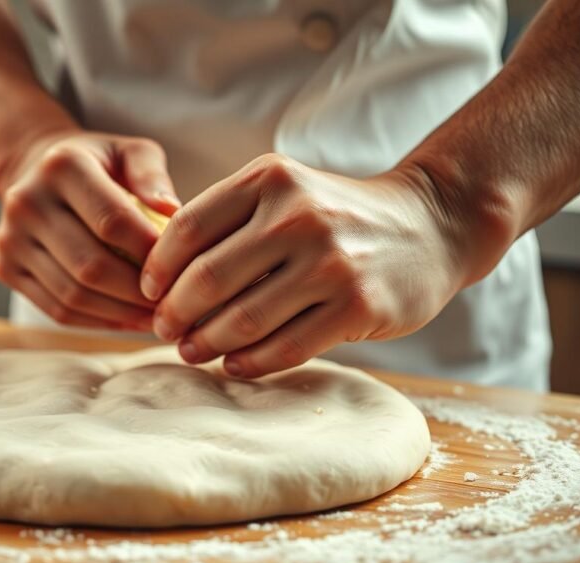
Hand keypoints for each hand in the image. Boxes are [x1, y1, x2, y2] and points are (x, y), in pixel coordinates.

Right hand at [0, 130, 180, 329]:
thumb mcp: (129, 152)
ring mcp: (10, 239)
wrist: (34, 169)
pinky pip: (57, 310)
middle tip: (174, 304)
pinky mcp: (5, 268)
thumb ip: (152, 175)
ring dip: (121, 314)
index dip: (151, 253)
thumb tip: (173, 211)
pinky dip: (98, 322)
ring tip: (157, 318)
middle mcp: (27, 201)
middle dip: (138, 293)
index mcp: (61, 165)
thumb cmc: (97, 164)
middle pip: (91, 265)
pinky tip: (128, 322)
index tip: (183, 270)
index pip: (113, 221)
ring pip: (73, 295)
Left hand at [140, 153, 472, 376]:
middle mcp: (299, 216)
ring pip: (243, 320)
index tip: (149, 291)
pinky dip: (250, 363)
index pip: (188, 228)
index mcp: (270, 180)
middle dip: (174, 313)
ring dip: (206, 343)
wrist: (429, 225)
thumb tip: (160, 275)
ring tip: (191, 351)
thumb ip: (230, 220)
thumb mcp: (285, 192)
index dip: (157, 268)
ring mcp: (331, 263)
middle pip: (208, 279)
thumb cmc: (338, 215)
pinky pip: (286, 347)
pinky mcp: (357, 307)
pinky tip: (233, 365)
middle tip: (164, 329)